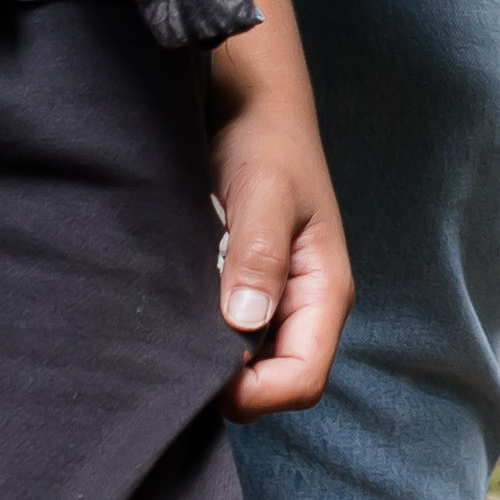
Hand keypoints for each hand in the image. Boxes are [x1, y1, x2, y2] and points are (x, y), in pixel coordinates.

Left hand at [208, 37, 352, 418]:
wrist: (251, 106)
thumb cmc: (266, 143)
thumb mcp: (264, 193)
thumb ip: (258, 255)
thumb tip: (245, 320)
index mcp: (325, 290)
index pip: (303, 379)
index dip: (258, 393)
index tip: (204, 373)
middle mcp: (306, 306)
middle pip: (278, 383)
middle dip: (232, 384)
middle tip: (177, 355)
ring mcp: (279, 301)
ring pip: (253, 364)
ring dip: (216, 359)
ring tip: (174, 330)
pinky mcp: (251, 290)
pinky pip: (233, 336)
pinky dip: (206, 336)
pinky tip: (176, 313)